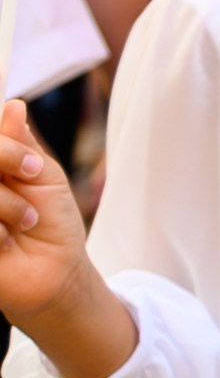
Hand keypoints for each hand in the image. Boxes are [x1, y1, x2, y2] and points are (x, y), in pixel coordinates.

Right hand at [0, 101, 88, 321]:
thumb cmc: (51, 220)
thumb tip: (13, 105)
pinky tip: (6, 244)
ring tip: (25, 222)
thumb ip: (21, 144)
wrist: (57, 271)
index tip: (32, 167)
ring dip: (6, 205)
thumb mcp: (43, 175)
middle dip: (5, 165)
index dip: (5, 149)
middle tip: (30, 184)